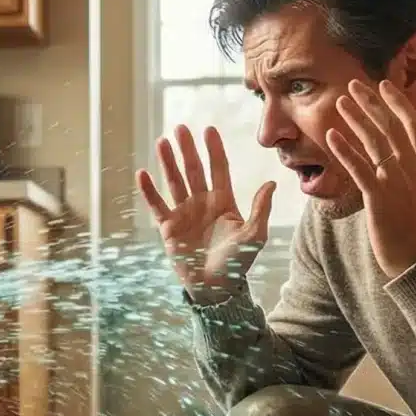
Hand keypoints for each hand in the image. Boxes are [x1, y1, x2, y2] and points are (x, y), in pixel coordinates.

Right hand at [136, 125, 275, 298]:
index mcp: (223, 202)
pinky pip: (157, 205)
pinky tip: (142, 173)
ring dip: (168, 162)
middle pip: (194, 170)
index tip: (209, 130)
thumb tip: (272, 182)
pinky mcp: (169, 228)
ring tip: (162, 141)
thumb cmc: (237, 263)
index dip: (214, 150)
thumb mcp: (254, 234)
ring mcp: (184, 213)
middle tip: (180, 128)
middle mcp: (202, 203)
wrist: (216, 288)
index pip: (218, 169)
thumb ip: (261, 208)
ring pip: (174, 181)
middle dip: (187, 149)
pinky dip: (149, 190)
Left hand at [327, 79, 415, 278]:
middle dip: (372, 103)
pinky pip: (359, 168)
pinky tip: (332, 135)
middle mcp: (413, 167)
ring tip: (341, 102)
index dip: (397, 103)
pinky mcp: (379, 197)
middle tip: (354, 85)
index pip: (413, 124)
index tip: (384, 85)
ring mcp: (396, 181)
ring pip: (374, 142)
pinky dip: (345, 150)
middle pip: (391, 127)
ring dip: (356, 120)